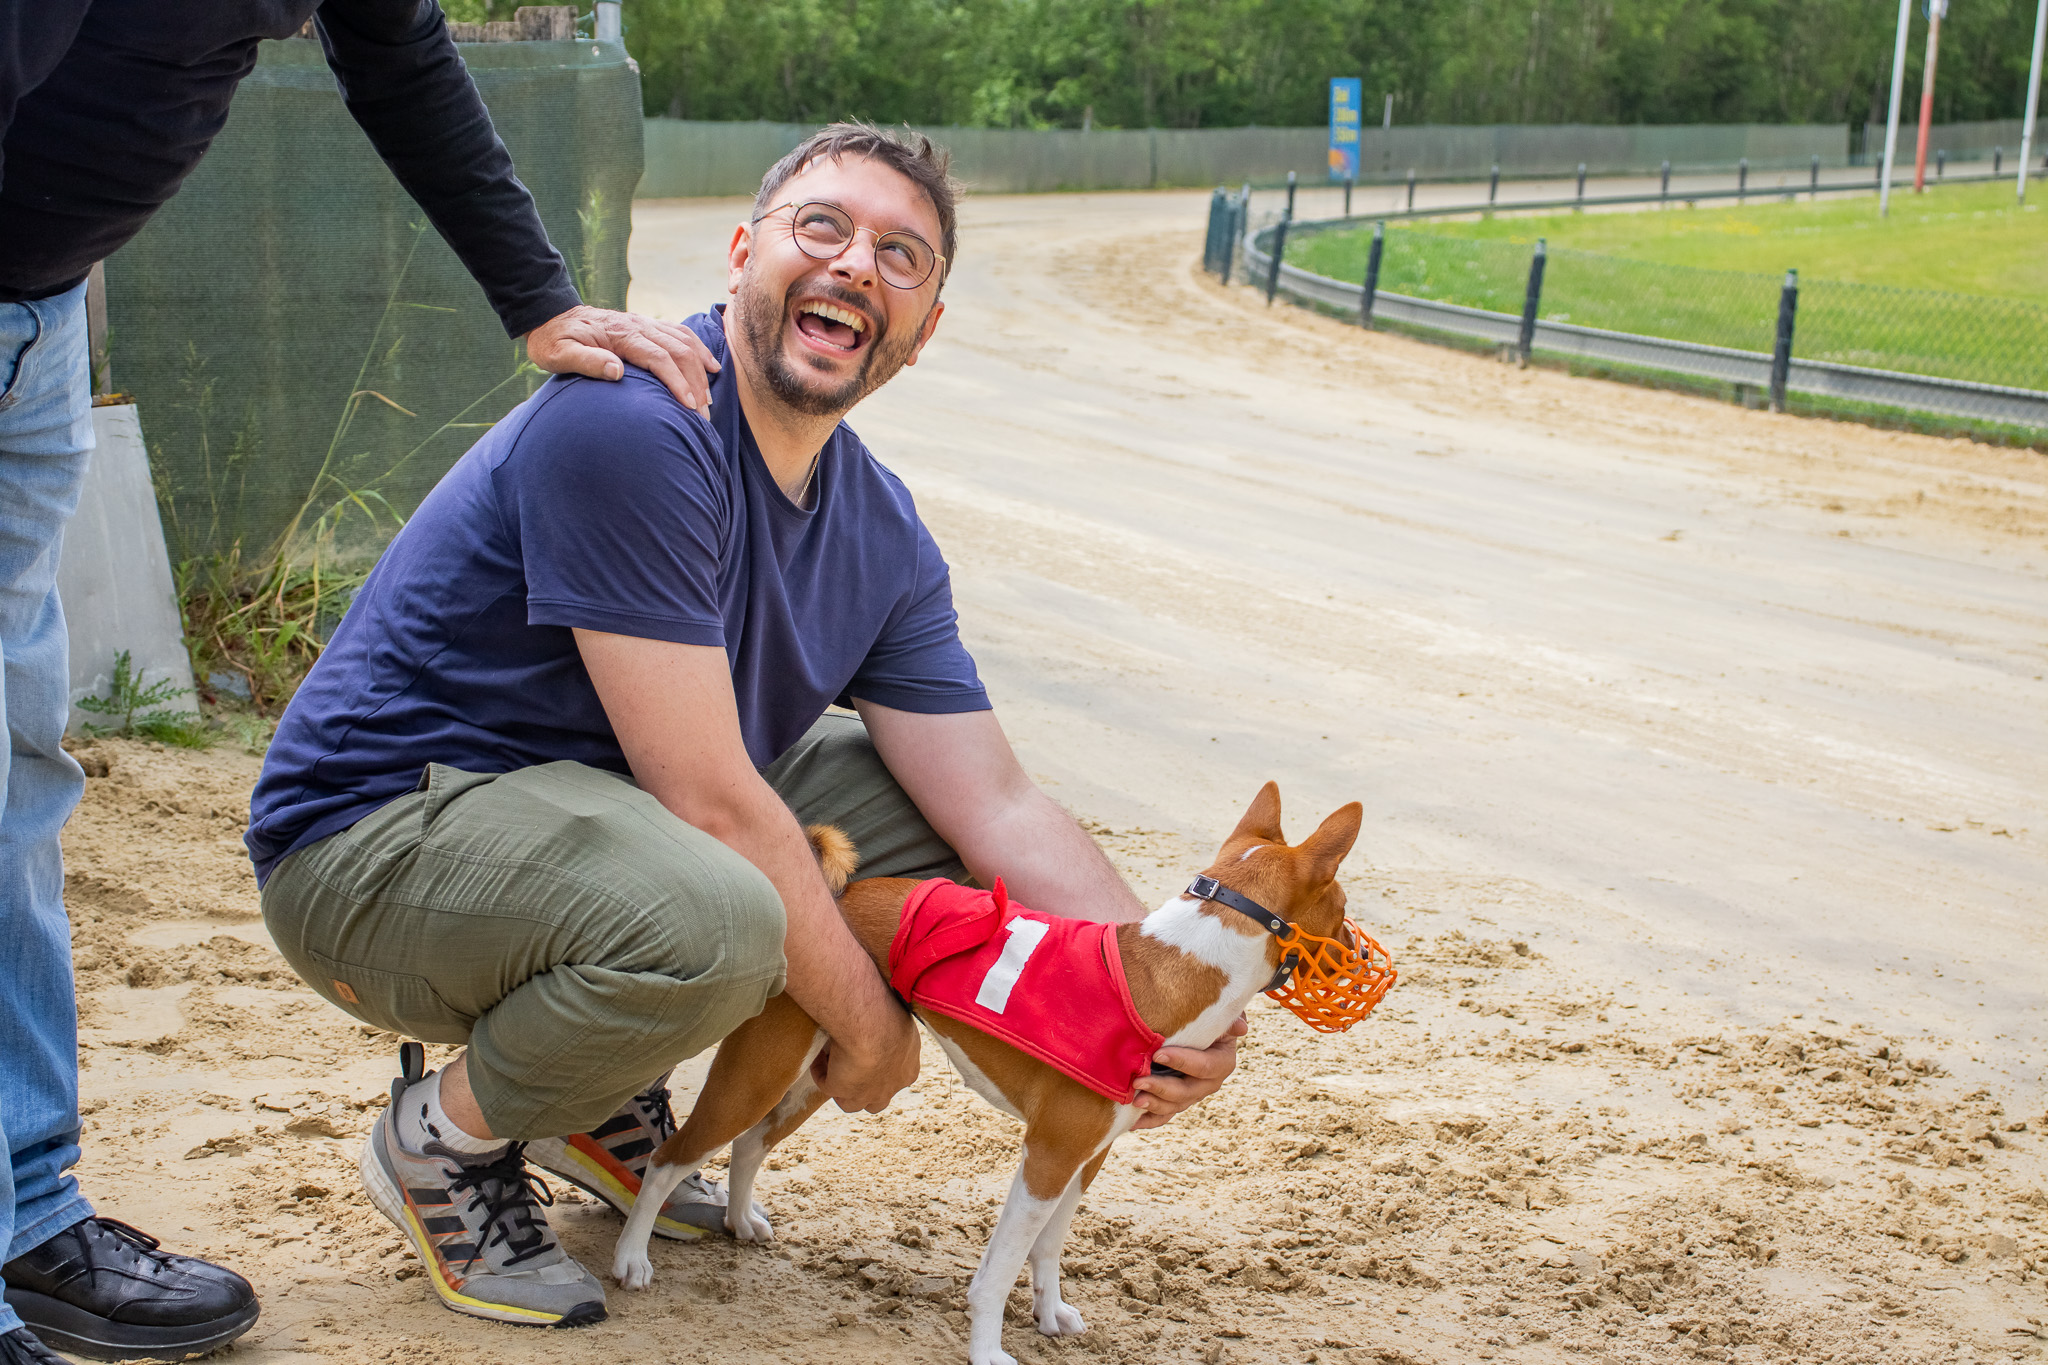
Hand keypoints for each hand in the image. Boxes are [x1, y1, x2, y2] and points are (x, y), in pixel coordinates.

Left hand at [524, 304, 721, 413]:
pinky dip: (698, 349)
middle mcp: (638, 326)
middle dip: (695, 382)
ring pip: (684, 342)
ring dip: (700, 369)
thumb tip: (618, 371)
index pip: (659, 358)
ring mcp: (644, 324)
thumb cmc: (553, 341)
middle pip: (679, 351)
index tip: (689, 406)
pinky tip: (710, 365)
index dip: (677, 382)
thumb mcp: (559, 354)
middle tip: (703, 414)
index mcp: (621, 334)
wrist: (551, 316)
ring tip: (709, 398)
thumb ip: (587, 362)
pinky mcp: (646, 326)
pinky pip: (680, 334)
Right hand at [810, 1005, 920, 1113]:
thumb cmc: (890, 1016)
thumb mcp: (901, 1021)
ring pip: (851, 1103)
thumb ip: (895, 1029)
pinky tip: (819, 1055)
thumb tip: (883, 1025)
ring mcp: (864, 1094)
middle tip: (854, 1066)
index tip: (870, 1049)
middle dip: (865, 1088)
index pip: (896, 1078)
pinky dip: (820, 1071)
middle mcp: (888, 1089)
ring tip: (833, 1065)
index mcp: (908, 1072)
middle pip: (876, 1101)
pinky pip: (826, 1085)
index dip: (883, 1067)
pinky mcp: (840, 1091)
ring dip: (842, 1089)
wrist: (873, 1026)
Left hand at [1130, 1014, 1245, 1129]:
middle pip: (1187, 1091)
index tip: (1158, 1053)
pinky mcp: (1176, 1101)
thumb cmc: (1204, 1016)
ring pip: (1175, 1106)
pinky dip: (1149, 1120)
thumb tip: (1241, 1028)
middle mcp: (1209, 1082)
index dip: (1183, 1061)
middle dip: (1162, 1088)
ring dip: (1154, 1105)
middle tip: (1139, 1081)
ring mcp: (1192, 1094)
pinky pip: (1164, 1115)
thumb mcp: (1218, 1015)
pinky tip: (1133, 1122)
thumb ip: (1229, 1019)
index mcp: (1222, 1061)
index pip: (1205, 1066)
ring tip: (1135, 1100)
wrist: (1193, 1028)